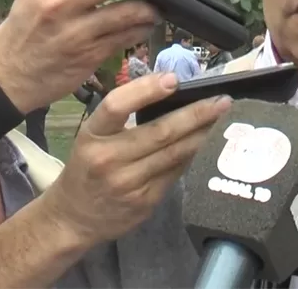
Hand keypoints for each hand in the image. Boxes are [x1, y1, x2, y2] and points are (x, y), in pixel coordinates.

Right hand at [0, 0, 181, 112]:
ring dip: (152, 6)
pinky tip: (148, 24)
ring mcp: (73, 32)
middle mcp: (57, 4)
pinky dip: (142, 28)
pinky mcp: (86, 56)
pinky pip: (125, 37)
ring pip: (126, 12)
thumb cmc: (27, 30)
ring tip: (161, 4)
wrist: (5, 78)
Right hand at [39, 71, 230, 244]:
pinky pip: (176, 173)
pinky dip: (193, 156)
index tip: (173, 79)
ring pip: (174, 153)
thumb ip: (124, 119)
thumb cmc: (88, 167)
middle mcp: (108, 159)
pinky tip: (207, 145)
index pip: (117, 106)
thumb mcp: (93, 138)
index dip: (146, 89)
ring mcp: (127, 183)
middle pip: (159, 132)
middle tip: (222, 100)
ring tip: (223, 119)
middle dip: (196, 114)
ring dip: (203, 134)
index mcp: (92, 135)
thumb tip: (173, 92)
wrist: (74, 218)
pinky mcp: (144, 201)